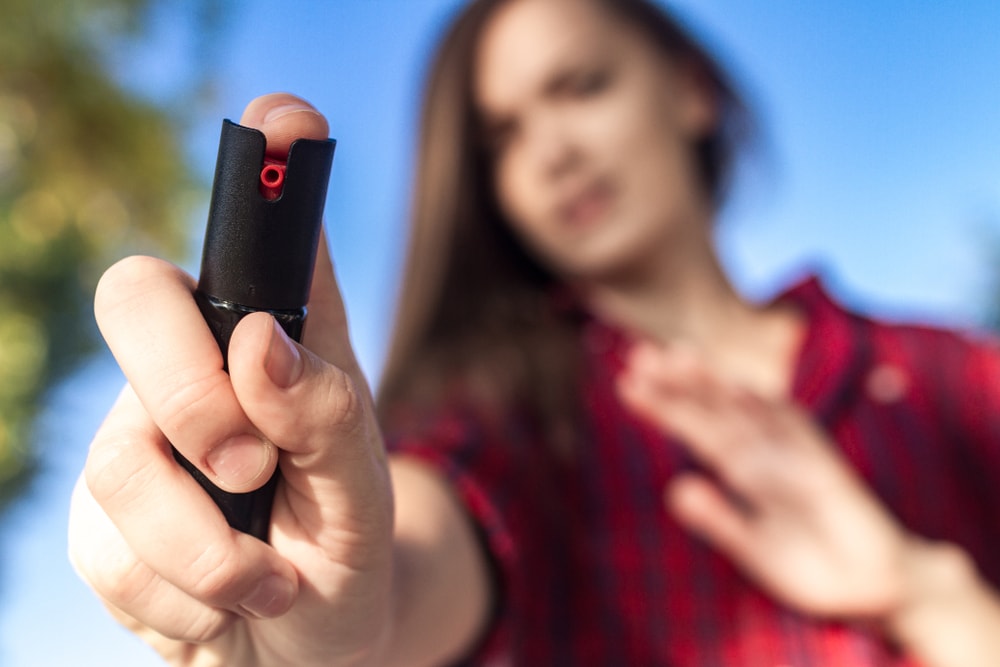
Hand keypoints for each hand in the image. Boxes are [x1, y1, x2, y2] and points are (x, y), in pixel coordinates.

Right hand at [68, 94, 393, 665]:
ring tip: (270, 580)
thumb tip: (261, 346)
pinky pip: (105, 545)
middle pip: (136, 297)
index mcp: (290, 341)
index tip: (287, 120)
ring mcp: (142, 433)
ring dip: (203, 546)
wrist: (308, 647)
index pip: (266, 237)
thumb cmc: (346, 558)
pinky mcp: (104, 512)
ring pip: (118, 459)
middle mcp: (206, 365)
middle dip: (188, 391)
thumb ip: (330, 420)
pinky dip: (178, 594)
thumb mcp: (365, 498)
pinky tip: (226, 604)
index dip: (266, 169)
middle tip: (251, 464)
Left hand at [616, 340, 912, 618]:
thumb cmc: (809, 563)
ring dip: (713, 384)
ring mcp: (797, 455)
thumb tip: (675, 489)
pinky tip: (739, 391)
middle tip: (639, 355)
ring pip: (749, 411)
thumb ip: (720, 520)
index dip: (662, 404)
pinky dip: (768, 413)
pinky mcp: (827, 469)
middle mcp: (766, 453)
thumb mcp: (756, 548)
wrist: (876, 587)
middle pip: (715, 409)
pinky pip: (796, 435)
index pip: (695, 428)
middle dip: (678, 382)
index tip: (626, 382)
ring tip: (677, 357)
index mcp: (743, 467)